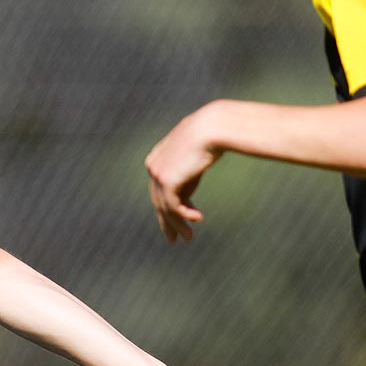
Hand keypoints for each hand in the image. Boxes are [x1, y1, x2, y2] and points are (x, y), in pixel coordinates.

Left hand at [145, 106, 224, 242]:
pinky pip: (173, 206)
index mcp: (157, 158)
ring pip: (165, 207)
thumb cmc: (210, 134)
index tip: (180, 219)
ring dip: (178, 225)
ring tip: (188, 238)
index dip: (169, 207)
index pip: (160, 189)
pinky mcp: (166, 181)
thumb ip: (188, 171)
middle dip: (167, 221)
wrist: (212, 126)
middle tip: (174, 238)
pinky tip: (198, 219)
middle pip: (159, 201)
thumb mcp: (196, 155)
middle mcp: (153, 166)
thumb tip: (190, 187)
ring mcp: (157, 174)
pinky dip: (185, 215)